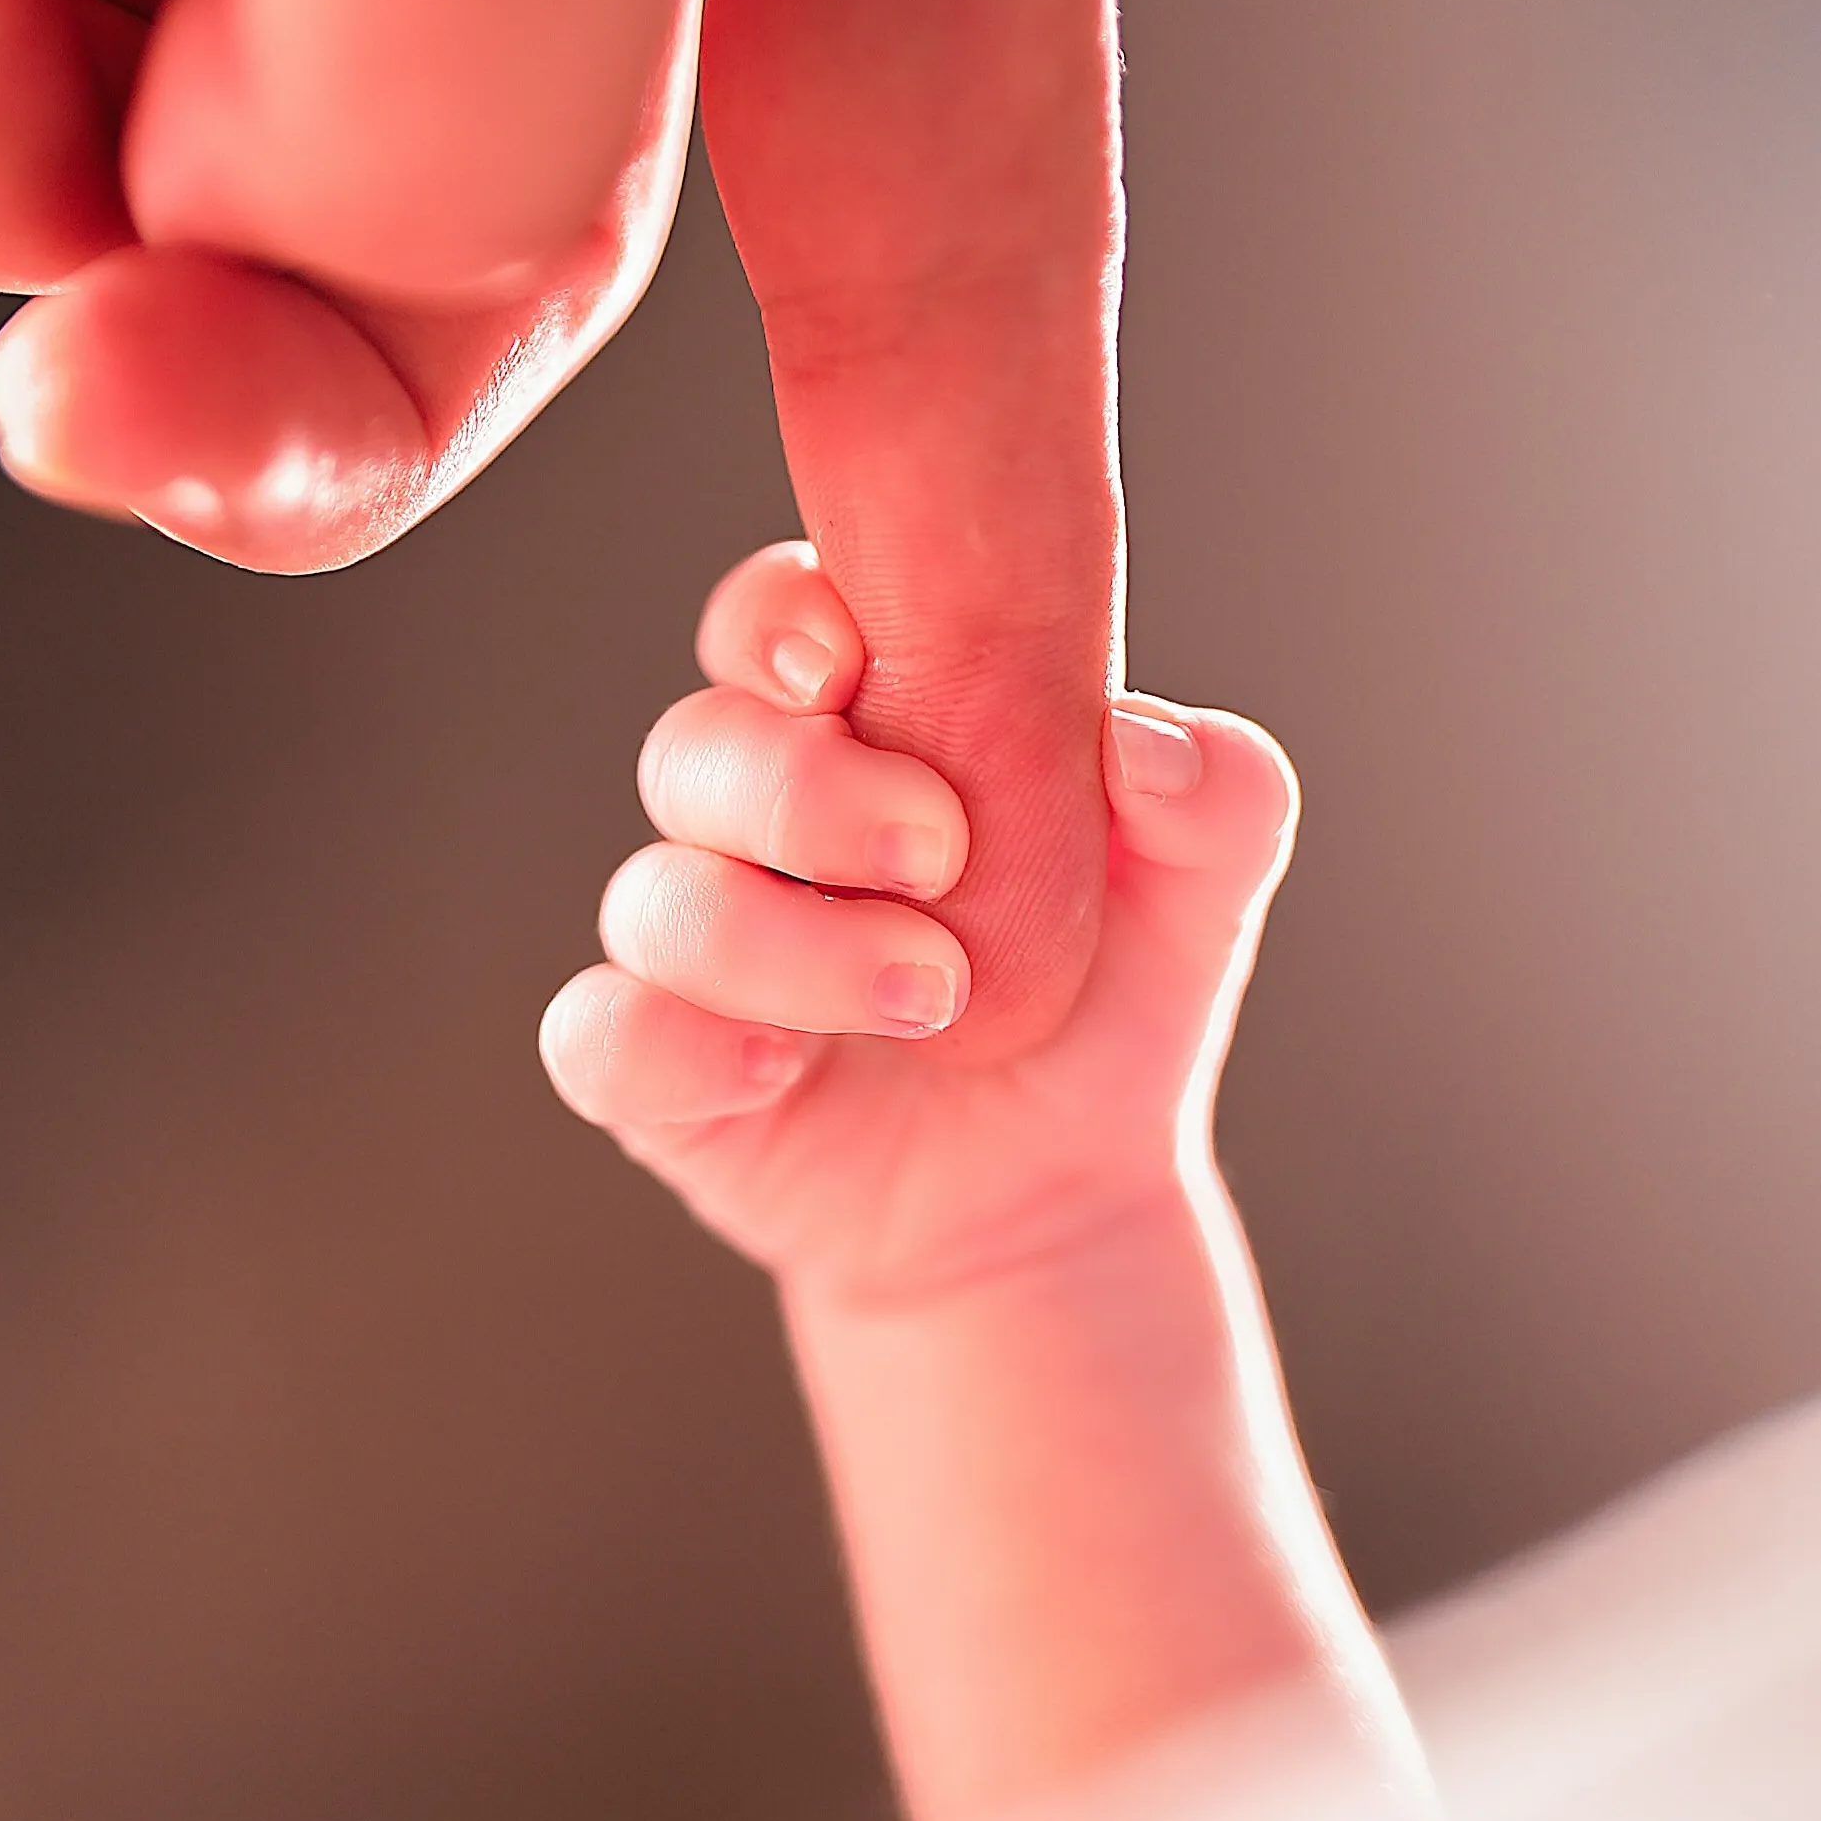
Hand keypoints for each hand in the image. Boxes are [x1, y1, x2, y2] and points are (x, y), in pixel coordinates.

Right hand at [539, 538, 1298, 1313]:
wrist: (1060, 1200)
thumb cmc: (1103, 1008)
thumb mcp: (1200, 899)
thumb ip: (1219, 794)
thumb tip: (1145, 741)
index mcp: (860, 728)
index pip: (772, 622)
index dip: (780, 621)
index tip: (850, 664)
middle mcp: (752, 822)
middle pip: (698, 749)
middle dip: (805, 791)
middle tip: (938, 854)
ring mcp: (692, 950)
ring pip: (655, 898)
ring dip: (786, 941)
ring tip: (931, 995)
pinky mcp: (659, 1076)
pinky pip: (601, 1038)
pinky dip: (677, 1044)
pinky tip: (779, 1067)